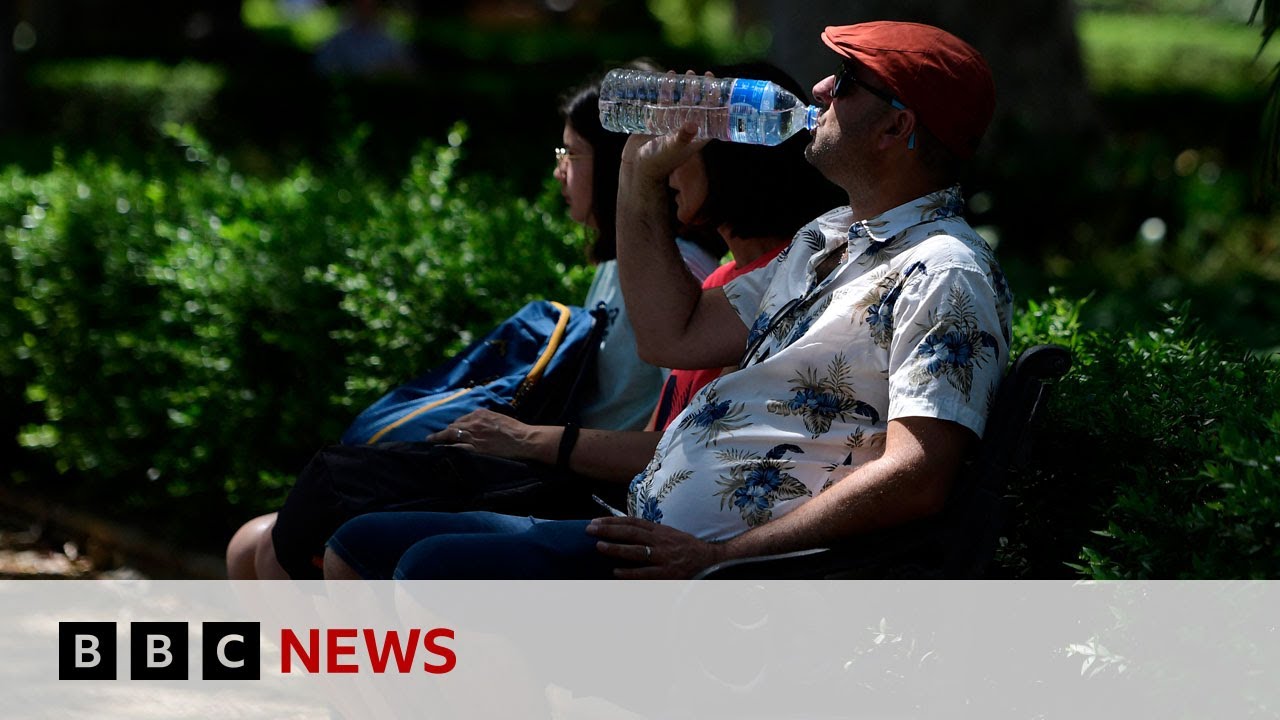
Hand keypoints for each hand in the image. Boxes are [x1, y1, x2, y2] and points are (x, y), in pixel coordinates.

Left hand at [426, 409, 552, 462]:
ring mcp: (473, 435)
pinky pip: (456, 448)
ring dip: (439, 439)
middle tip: (434, 437)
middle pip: (453, 426)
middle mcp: (474, 423)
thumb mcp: (498, 418)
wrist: (524, 440)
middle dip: (444, 432)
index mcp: (480, 414)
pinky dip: (447, 448)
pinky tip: (440, 451)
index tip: (449, 430)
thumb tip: (478, 422)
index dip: (454, 426)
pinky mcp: (475, 448)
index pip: (461, 419)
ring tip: (430, 442)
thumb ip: (486, 419)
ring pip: (450, 435)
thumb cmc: (515, 430)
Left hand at [586, 517, 726, 578]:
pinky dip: (630, 572)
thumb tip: (625, 531)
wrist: (711, 560)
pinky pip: (646, 573)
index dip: (612, 521)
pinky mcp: (667, 573)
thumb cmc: (686, 548)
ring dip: (616, 548)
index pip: (632, 522)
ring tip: (599, 546)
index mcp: (660, 530)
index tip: (596, 521)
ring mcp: (664, 557)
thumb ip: (650, 533)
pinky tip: (616, 571)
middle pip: (631, 532)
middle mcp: (661, 541)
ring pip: (636, 551)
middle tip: (590, 529)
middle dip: (609, 530)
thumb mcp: (669, 535)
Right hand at [619, 71, 712, 184]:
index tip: (714, 83)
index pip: (710, 115)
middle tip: (694, 74)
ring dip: (682, 88)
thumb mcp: (672, 148)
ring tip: (683, 74)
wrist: (637, 168)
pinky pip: (663, 103)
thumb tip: (693, 124)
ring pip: (679, 101)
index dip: (714, 99)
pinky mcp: (657, 122)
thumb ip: (682, 137)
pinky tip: (666, 79)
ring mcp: (671, 124)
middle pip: (695, 104)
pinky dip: (665, 91)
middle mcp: (685, 128)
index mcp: (696, 136)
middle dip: (696, 89)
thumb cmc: (658, 162)